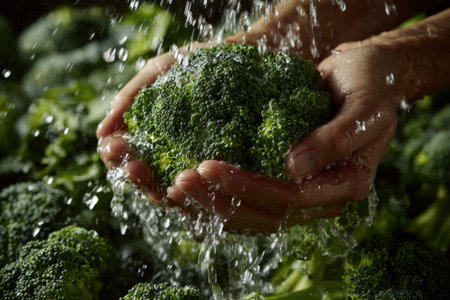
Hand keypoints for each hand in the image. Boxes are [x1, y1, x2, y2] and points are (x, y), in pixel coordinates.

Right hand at [97, 42, 210, 204]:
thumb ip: (131, 96)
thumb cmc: (200, 63)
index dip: (114, 155)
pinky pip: (201, 194)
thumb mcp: (162, 71)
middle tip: (137, 167)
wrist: (247, 59)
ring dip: (159, 193)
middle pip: (142, 178)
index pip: (122, 155)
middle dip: (134, 175)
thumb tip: (100, 133)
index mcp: (148, 134)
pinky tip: (189, 191)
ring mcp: (191, 166)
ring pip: (167, 193)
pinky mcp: (218, 173)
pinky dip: (192, 197)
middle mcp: (166, 155)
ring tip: (162, 186)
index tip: (115, 146)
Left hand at [167, 40, 398, 232]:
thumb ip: (336, 138)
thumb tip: (293, 168)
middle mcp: (321, 198)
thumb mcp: (364, 108)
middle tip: (181, 181)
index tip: (209, 167)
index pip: (290, 200)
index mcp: (344, 185)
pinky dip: (221, 199)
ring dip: (213, 205)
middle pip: (265, 215)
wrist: (366, 76)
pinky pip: (250, 201)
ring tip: (176, 188)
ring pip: (253, 214)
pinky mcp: (284, 182)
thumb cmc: (369, 87)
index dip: (248, 187)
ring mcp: (301, 194)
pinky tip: (194, 190)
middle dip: (220, 201)